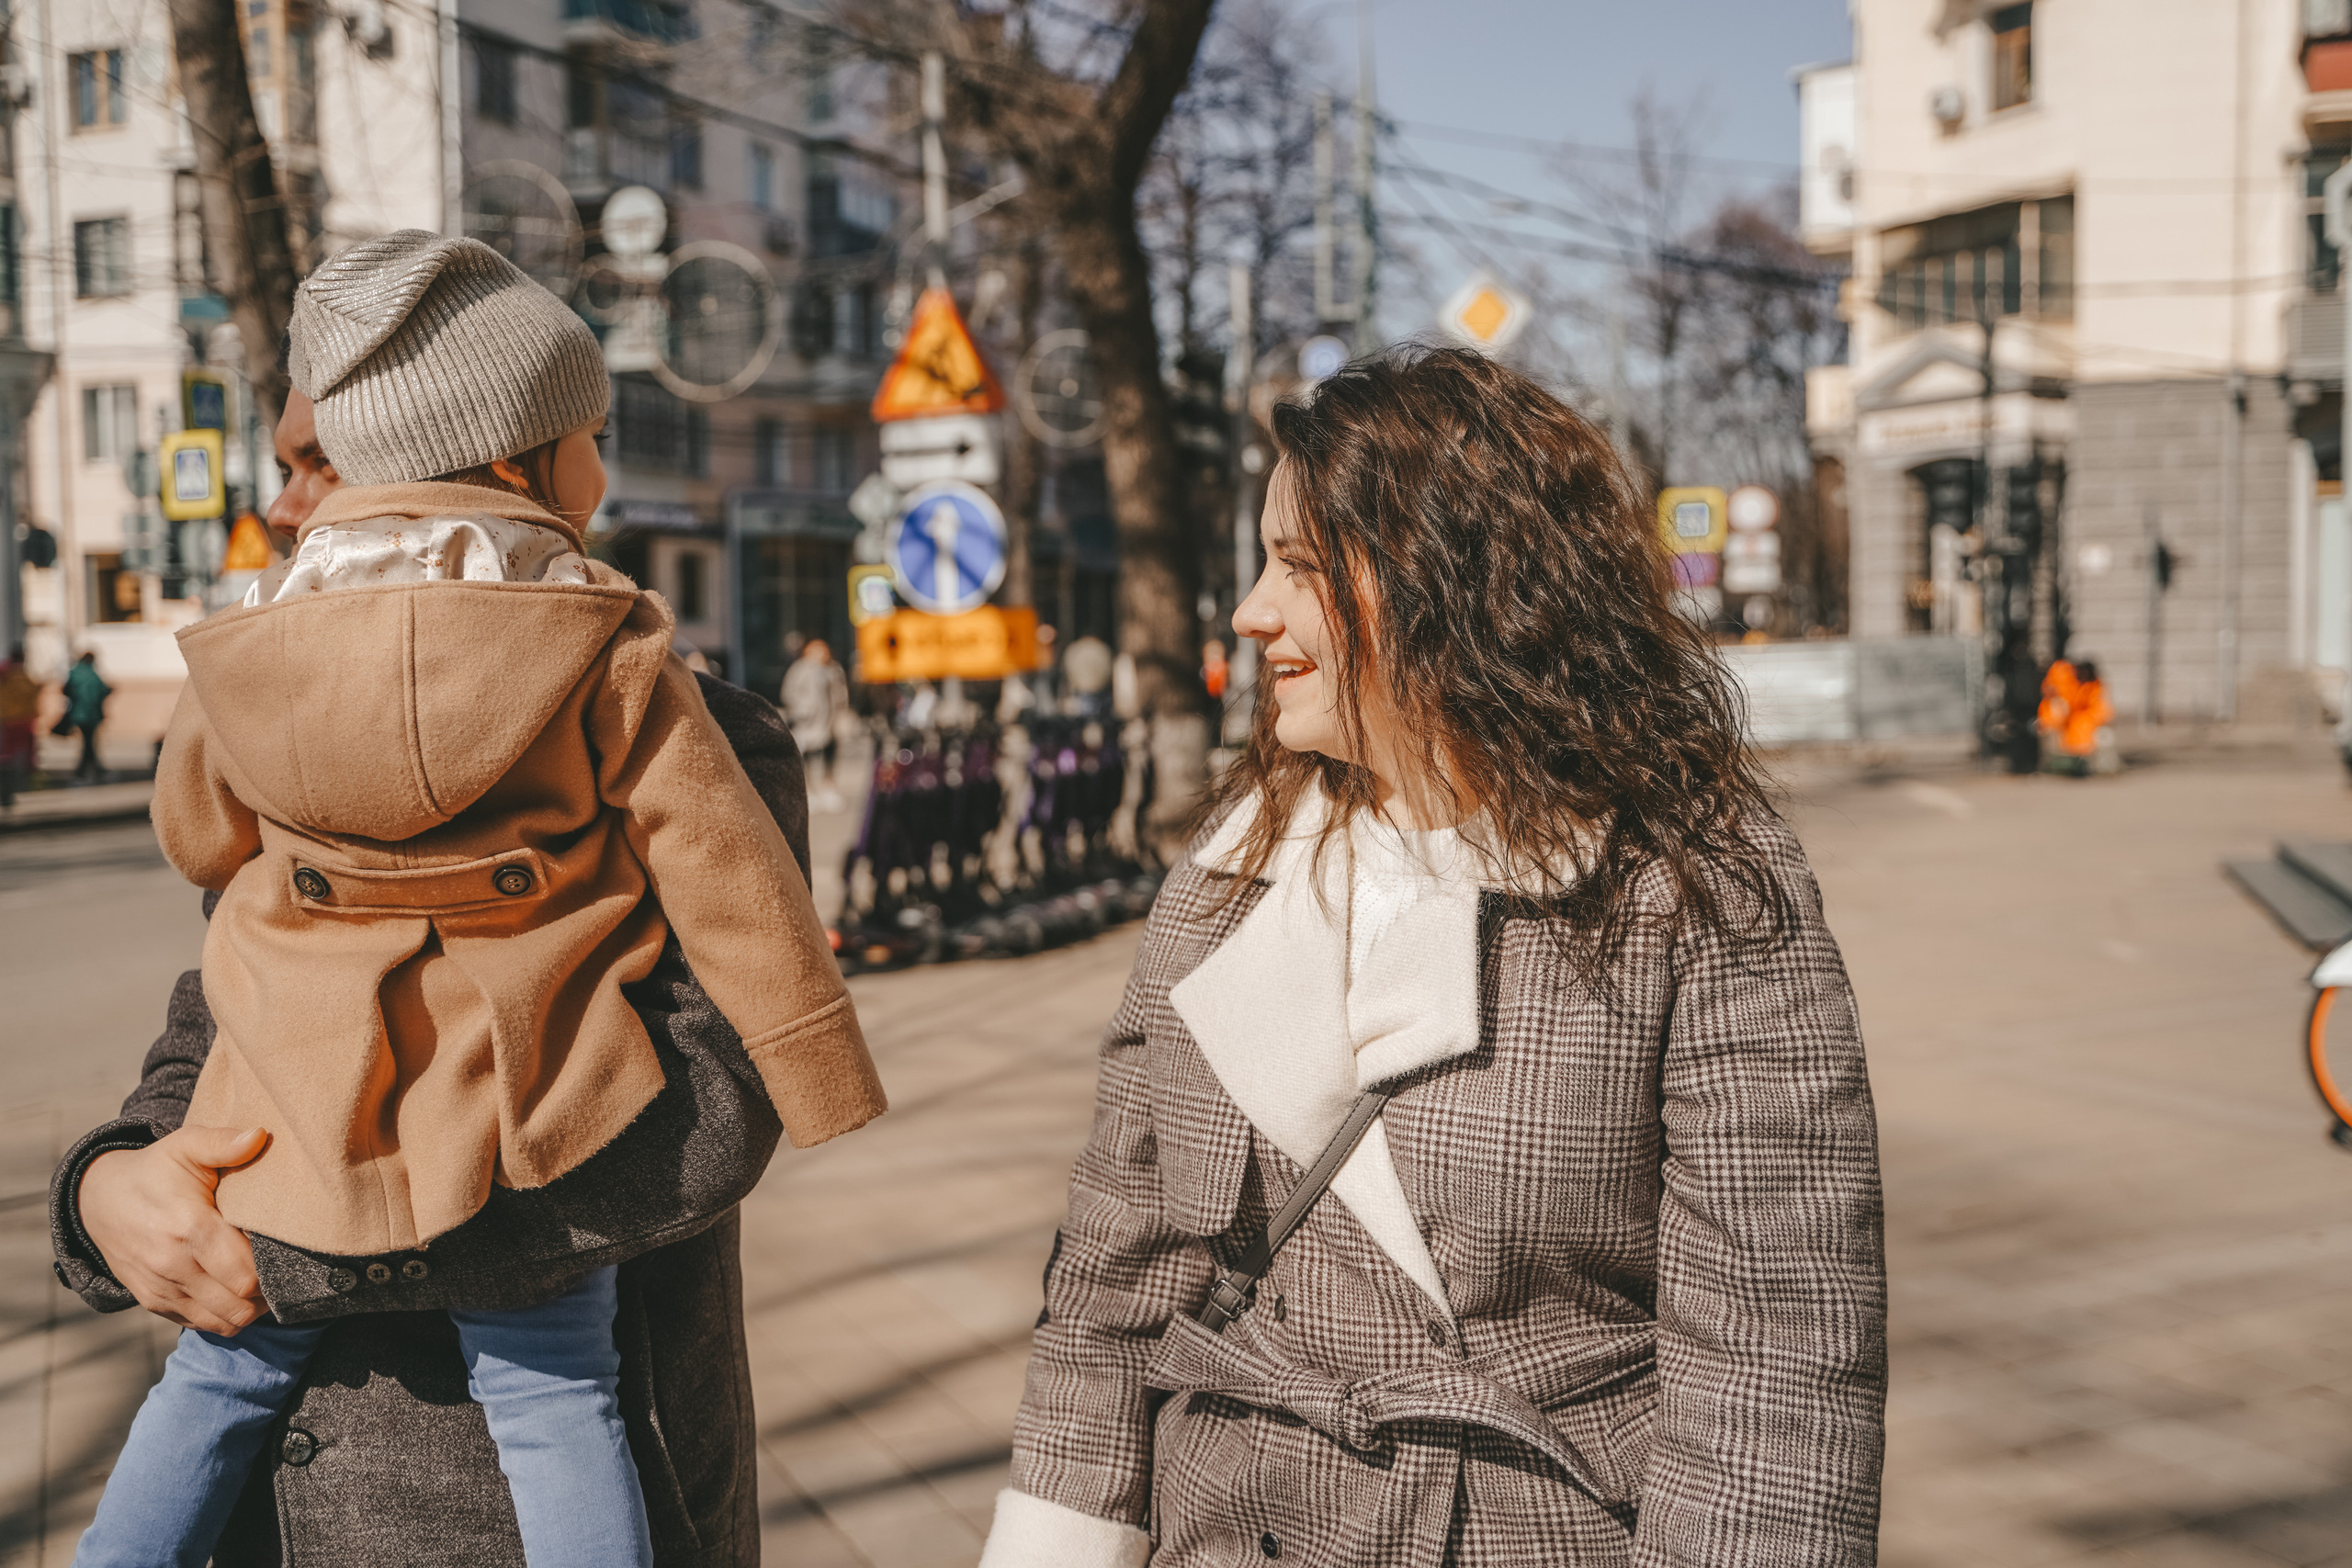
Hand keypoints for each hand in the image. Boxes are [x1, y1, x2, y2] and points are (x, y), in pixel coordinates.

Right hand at [77, 1126, 268, 1335]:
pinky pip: (202, 1324)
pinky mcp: (153, 1303)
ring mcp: (161, 1289)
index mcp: (189, 1228)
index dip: (276, 1270)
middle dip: (271, 1293)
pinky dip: (226, 1316)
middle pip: (241, 1303)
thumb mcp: (185, 1146)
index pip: (247, 1273)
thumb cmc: (154, 1170)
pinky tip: (238, 1292)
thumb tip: (261, 1135)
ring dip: (252, 1309)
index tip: (289, 1252)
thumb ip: (222, 1142)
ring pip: (225, 1322)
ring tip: (265, 1283)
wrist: (98, 1200)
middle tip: (285, 1270)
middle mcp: (173, 1266)